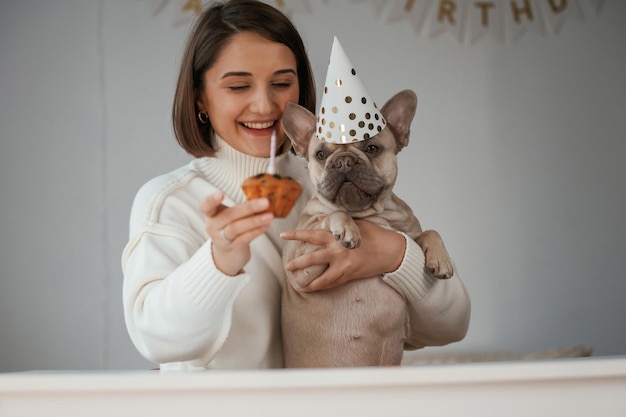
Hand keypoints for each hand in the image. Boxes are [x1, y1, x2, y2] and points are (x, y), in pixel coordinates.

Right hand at [199, 191, 273, 275]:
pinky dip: (256, 231)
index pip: (205, 205)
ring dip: (255, 221)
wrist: (227, 253)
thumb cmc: (230, 226)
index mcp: (211, 213)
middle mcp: (213, 225)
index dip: (211, 200)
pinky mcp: (231, 248)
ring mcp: (221, 238)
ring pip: (236, 228)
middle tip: (265, 202)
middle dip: (248, 208)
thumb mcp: (230, 214)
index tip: (221, 194)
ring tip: (270, 216)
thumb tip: (265, 195)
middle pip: (228, 215)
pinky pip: (244, 238)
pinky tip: (266, 226)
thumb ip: (241, 206)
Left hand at [281, 220, 405, 291]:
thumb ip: (336, 223)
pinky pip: (332, 283)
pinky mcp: (350, 276)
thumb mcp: (355, 224)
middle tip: (287, 266)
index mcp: (338, 237)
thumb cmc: (374, 235)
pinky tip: (313, 289)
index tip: (284, 235)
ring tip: (299, 285)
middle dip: (298, 263)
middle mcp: (339, 252)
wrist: (391, 252)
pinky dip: (322, 286)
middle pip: (312, 259)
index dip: (297, 235)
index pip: (312, 235)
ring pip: (321, 278)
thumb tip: (320, 219)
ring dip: (309, 282)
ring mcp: (344, 266)